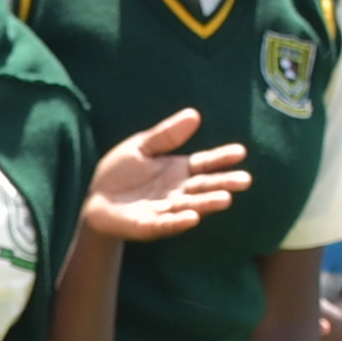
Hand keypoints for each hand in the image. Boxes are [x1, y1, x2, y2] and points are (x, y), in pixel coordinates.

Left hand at [80, 109, 248, 247]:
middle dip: (223, 183)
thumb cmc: (121, 172)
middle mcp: (177, 192)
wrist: (96, 199)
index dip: (222, 158)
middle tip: (245, 180)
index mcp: (178, 170)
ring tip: (225, 199)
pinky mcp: (147, 226)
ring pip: (190, 206)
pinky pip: (165, 224)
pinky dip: (179, 222)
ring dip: (207, 204)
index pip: (205, 163)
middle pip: (204, 186)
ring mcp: (164, 210)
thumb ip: (166, 135)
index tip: (240, 152)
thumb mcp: (141, 146)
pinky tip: (193, 219)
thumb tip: (194, 114)